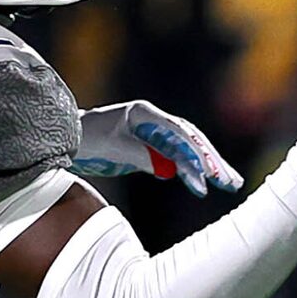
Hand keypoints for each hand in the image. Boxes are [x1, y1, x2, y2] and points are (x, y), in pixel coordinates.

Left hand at [70, 101, 242, 197]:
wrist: (64, 140)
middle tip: (232, 182)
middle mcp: (153, 119)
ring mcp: (153, 131)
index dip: (196, 157)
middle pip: (190, 140)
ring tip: (231, 183)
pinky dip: (190, 170)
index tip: (207, 178)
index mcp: (145, 114)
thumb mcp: (114, 150)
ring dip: (208, 166)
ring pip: (188, 148)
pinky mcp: (150, 145)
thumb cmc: (86, 141)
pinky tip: (204, 181)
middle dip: (212, 162)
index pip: (179, 136)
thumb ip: (143, 156)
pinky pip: (176, 157)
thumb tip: (171, 168)